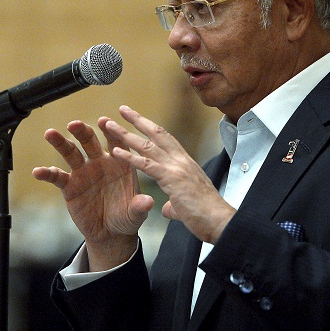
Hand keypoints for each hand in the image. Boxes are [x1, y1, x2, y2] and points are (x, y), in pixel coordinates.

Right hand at [32, 117, 154, 270]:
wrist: (110, 233)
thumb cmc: (126, 218)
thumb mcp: (135, 214)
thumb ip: (139, 207)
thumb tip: (148, 202)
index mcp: (120, 163)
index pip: (116, 142)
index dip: (111, 131)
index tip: (105, 121)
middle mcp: (100, 162)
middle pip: (90, 142)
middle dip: (82, 131)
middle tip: (74, 124)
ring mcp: (83, 172)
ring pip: (71, 153)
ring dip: (60, 142)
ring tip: (50, 134)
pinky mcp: (69, 185)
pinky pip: (57, 177)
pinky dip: (47, 173)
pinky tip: (38, 171)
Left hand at [104, 105, 234, 243]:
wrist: (220, 221)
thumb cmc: (207, 216)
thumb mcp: (186, 205)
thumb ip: (175, 204)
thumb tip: (169, 208)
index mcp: (186, 163)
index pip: (166, 139)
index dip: (151, 128)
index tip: (139, 119)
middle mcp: (181, 160)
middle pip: (157, 133)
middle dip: (138, 119)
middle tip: (123, 108)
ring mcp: (177, 167)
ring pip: (147, 145)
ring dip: (126, 134)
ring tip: (109, 125)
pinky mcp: (171, 178)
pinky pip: (146, 164)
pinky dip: (129, 156)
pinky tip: (115, 150)